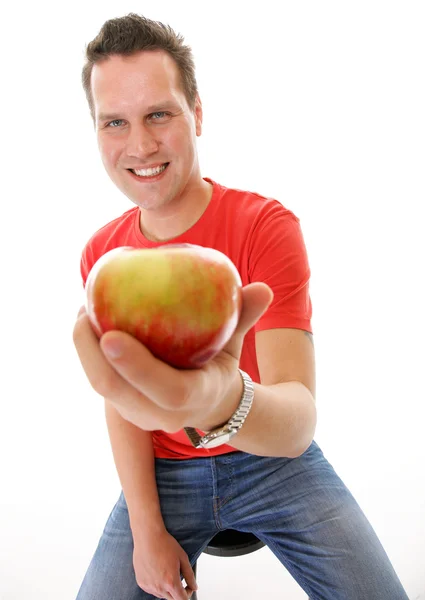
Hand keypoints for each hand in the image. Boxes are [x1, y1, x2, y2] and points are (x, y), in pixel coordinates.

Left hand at [73, 282, 272, 432]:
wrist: (212, 405)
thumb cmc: (222, 366)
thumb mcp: (235, 343)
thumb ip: (245, 316)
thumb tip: (263, 289)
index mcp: (194, 398)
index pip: (165, 389)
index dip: (137, 366)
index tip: (111, 335)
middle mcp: (162, 414)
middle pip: (116, 391)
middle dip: (91, 353)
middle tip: (84, 312)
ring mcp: (138, 413)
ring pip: (101, 386)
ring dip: (85, 350)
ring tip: (82, 310)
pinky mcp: (123, 405)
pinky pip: (100, 379)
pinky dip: (88, 352)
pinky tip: (87, 320)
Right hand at [133, 528, 196, 599]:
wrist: (148, 537)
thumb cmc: (164, 544)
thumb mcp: (183, 558)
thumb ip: (190, 575)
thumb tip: (194, 585)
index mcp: (170, 582)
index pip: (182, 599)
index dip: (188, 594)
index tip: (188, 588)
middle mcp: (159, 587)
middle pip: (172, 599)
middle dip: (178, 591)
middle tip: (178, 578)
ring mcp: (149, 586)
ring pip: (161, 595)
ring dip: (167, 588)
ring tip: (166, 572)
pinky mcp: (141, 583)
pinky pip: (152, 590)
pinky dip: (157, 585)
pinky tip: (158, 572)